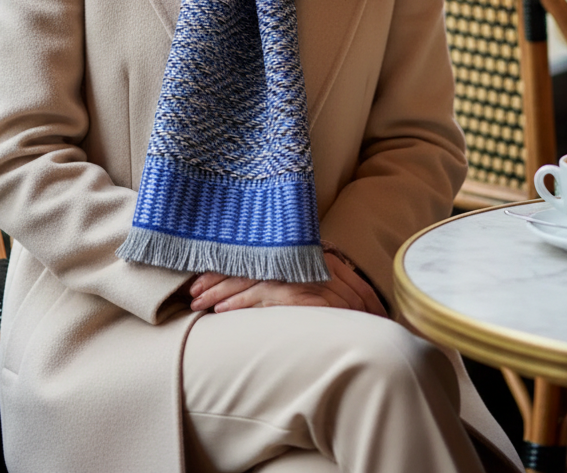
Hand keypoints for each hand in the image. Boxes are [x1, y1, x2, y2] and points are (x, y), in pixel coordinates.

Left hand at [188, 251, 385, 316]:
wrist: (375, 313)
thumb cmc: (343, 298)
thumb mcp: (315, 275)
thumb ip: (287, 271)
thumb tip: (251, 276)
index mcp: (294, 253)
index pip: (252, 256)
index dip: (223, 266)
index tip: (199, 276)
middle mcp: (294, 261)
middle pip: (245, 267)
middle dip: (214, 280)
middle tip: (191, 292)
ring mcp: (298, 279)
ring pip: (248, 282)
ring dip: (219, 294)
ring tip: (198, 304)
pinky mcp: (301, 298)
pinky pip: (263, 300)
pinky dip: (239, 305)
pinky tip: (221, 312)